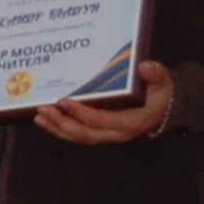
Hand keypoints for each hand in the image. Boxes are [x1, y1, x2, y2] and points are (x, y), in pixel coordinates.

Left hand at [34, 59, 172, 144]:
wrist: (165, 105)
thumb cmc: (160, 91)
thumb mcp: (163, 81)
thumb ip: (156, 74)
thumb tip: (146, 67)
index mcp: (130, 122)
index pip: (101, 120)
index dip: (81, 113)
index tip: (64, 101)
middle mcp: (117, 133)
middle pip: (84, 133)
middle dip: (62, 123)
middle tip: (43, 109)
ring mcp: (107, 134)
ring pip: (78, 136)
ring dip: (56, 127)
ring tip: (38, 116)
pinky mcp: (100, 132)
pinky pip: (77, 134)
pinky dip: (60, 128)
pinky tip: (45, 120)